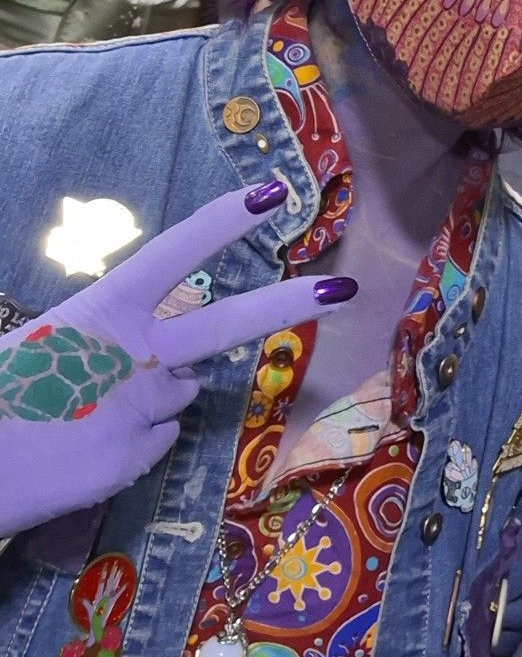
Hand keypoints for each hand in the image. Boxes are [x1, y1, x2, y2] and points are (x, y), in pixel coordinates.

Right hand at [0, 182, 357, 537]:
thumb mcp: (42, 345)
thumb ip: (107, 344)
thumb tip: (172, 371)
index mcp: (100, 313)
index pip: (172, 255)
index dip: (222, 223)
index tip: (272, 195)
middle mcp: (134, 358)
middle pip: (225, 326)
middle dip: (289, 305)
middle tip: (343, 290)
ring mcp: (140, 411)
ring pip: (178, 395)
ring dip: (154, 397)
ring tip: (80, 413)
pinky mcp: (134, 461)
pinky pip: (155, 444)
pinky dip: (131, 445)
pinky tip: (82, 449)